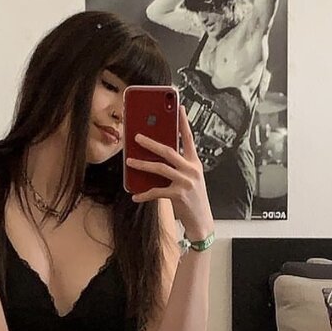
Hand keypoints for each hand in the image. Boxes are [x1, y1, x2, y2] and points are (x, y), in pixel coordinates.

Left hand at [125, 105, 213, 241]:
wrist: (201, 222)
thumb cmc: (193, 200)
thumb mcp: (190, 180)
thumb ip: (178, 167)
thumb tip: (157, 158)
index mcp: (195, 163)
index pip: (189, 138)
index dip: (183, 122)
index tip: (179, 107)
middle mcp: (191, 170)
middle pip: (169, 151)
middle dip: (151, 142)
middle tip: (137, 136)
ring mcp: (185, 182)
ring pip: (160, 168)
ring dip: (142, 164)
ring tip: (130, 161)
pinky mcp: (178, 195)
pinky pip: (156, 191)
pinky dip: (144, 194)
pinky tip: (135, 196)